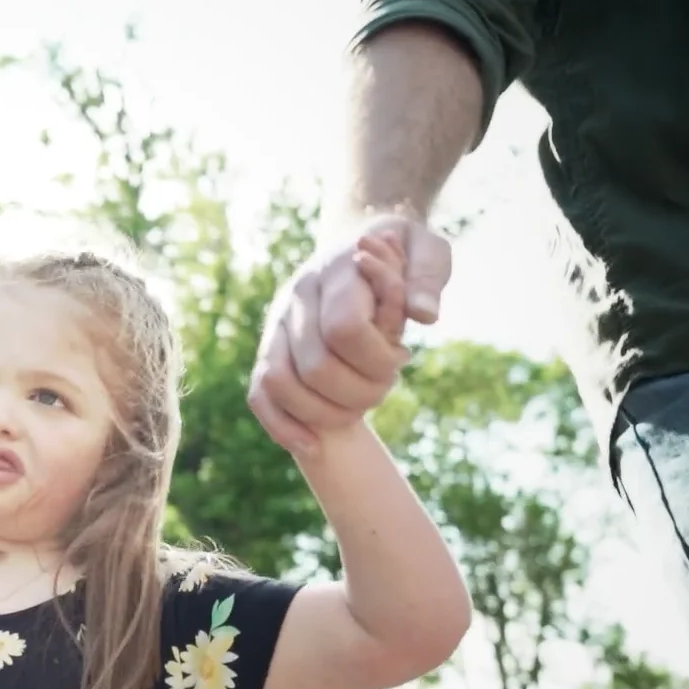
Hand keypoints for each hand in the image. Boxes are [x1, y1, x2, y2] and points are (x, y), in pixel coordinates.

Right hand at [248, 212, 451, 454]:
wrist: (362, 243)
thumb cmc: (401, 252)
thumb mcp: (428, 250)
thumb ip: (427, 278)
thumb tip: (424, 316)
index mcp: (334, 271)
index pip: (344, 329)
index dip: (377, 359)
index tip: (402, 359)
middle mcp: (296, 297)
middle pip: (315, 367)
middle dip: (360, 393)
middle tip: (386, 383)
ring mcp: (277, 325)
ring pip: (279, 383)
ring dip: (325, 413)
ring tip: (359, 407)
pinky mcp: (268, 349)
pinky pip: (260, 394)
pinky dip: (283, 427)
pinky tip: (314, 446)